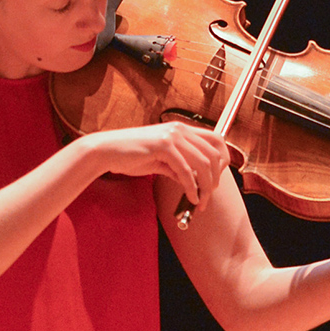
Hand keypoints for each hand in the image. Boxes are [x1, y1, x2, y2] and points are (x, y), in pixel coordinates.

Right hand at [80, 122, 229, 208]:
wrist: (107, 150)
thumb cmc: (131, 155)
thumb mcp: (161, 160)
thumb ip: (178, 167)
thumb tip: (194, 182)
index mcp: (181, 129)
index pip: (216, 140)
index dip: (222, 159)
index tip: (216, 178)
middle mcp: (180, 129)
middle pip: (213, 153)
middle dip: (215, 178)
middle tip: (209, 195)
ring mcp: (172, 136)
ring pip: (203, 164)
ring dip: (205, 187)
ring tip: (200, 201)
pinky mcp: (163, 146)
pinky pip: (186, 171)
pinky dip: (192, 188)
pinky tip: (190, 198)